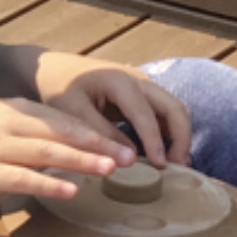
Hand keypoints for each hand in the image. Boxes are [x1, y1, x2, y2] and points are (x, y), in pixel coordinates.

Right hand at [0, 98, 131, 206]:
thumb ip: (30, 132)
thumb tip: (68, 148)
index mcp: (15, 110)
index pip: (63, 119)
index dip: (96, 132)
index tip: (124, 143)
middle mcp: (10, 125)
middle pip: (62, 133)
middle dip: (98, 145)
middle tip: (130, 156)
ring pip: (47, 152)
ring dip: (81, 161)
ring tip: (110, 170)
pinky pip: (23, 177)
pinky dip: (49, 183)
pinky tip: (71, 190)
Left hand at [31, 52, 192, 165]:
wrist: (55, 69)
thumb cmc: (59, 88)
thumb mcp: (73, 112)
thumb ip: (101, 134)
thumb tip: (130, 159)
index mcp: (120, 80)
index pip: (146, 114)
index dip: (155, 141)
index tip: (160, 165)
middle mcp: (138, 80)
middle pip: (174, 108)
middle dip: (181, 138)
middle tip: (178, 167)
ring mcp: (143, 86)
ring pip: (173, 110)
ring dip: (178, 136)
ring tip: (176, 165)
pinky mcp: (141, 95)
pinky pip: (163, 114)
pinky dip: (168, 133)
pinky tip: (165, 154)